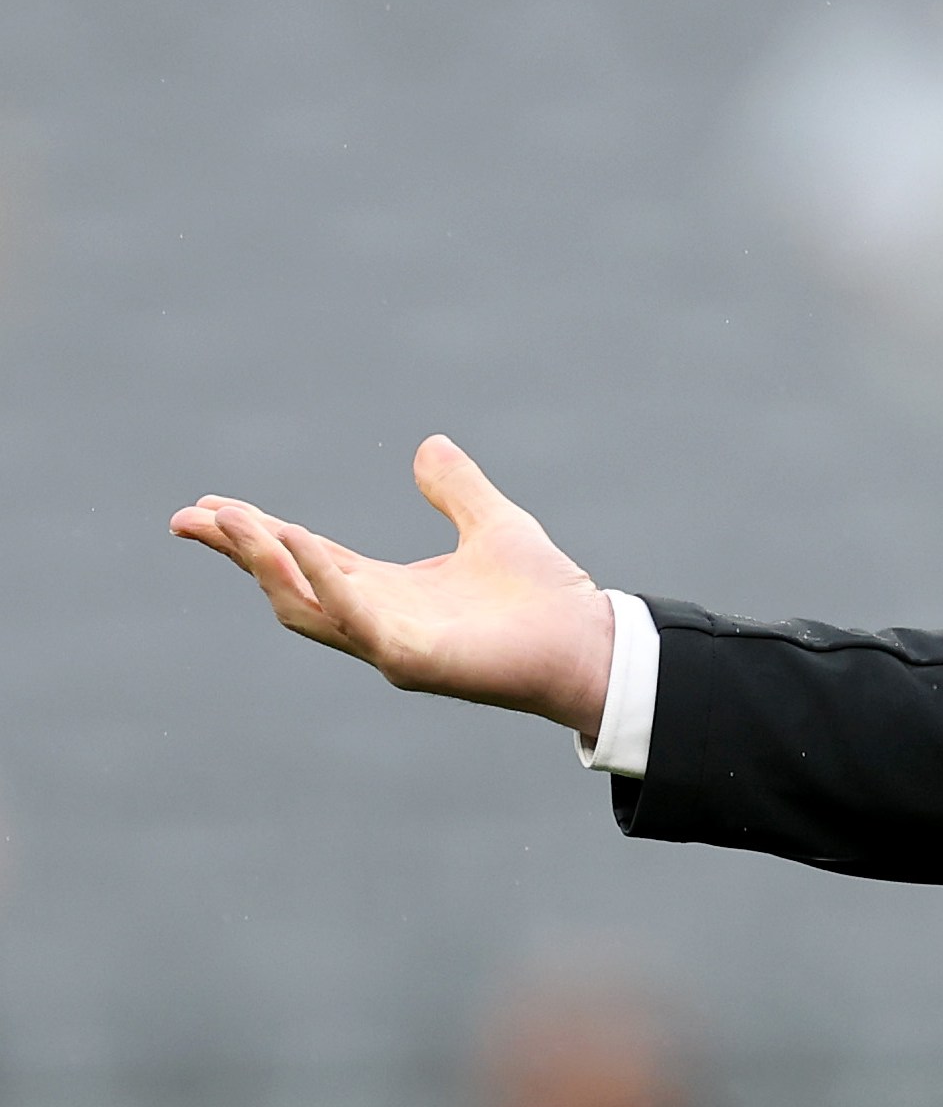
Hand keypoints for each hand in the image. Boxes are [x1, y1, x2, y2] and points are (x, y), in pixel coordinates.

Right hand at [172, 437, 616, 735]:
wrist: (590, 642)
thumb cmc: (546, 597)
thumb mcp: (493, 524)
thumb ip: (456, 489)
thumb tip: (429, 446)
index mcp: (388, 590)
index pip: (306, 558)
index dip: (259, 534)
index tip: (212, 506)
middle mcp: (378, 619)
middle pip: (287, 583)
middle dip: (238, 551)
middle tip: (189, 517)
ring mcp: (390, 644)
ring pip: (305, 604)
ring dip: (265, 563)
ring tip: (230, 521)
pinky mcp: (412, 660)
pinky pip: (354, 618)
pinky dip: (323, 578)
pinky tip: (297, 540)